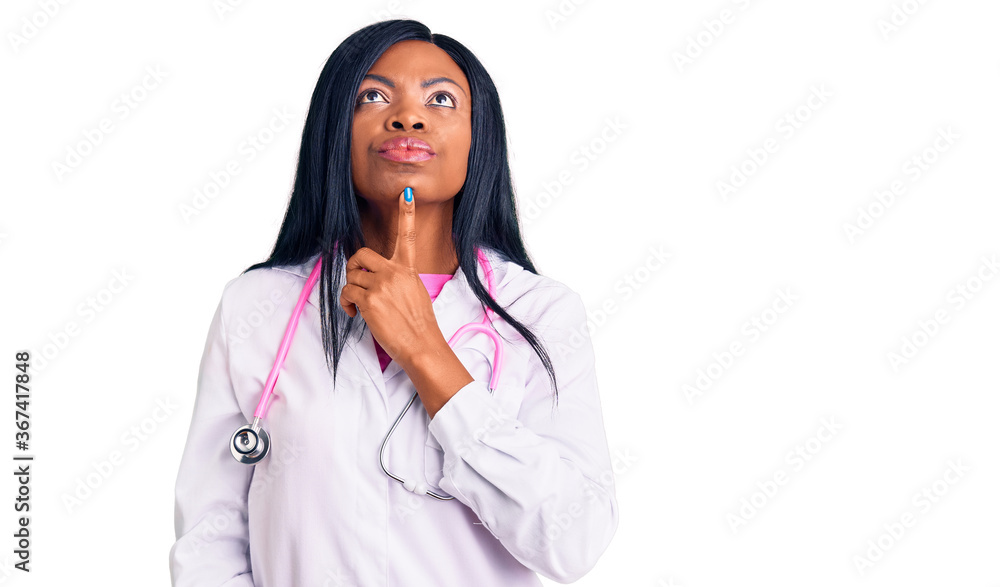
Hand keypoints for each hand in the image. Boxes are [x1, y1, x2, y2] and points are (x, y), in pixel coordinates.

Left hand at [338, 187, 443, 365]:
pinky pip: (346, 292)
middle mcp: (395, 272)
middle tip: (356, 282)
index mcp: (408, 269)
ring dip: (350, 291)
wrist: (422, 345)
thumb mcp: (415, 293)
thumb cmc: (419, 325)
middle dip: (352, 267)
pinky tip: (354, 314)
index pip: (407, 236)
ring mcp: (382, 285)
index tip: (406, 192)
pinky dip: (346, 304)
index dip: (407, 212)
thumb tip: (378, 280)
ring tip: (358, 306)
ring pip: (351, 277)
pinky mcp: (370, 300)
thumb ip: (399, 280)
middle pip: (361, 255)